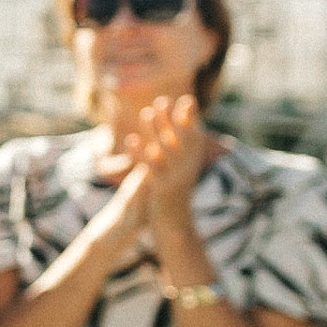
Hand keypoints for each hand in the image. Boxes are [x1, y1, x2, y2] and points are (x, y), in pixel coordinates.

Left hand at [121, 95, 207, 223]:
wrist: (175, 227)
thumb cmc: (174, 198)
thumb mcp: (180, 175)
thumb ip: (179, 156)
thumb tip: (179, 135)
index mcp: (192, 164)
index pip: (194, 137)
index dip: (190, 119)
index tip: (186, 99)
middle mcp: (188, 168)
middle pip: (180, 139)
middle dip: (171, 118)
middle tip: (161, 99)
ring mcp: (176, 178)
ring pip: (166, 149)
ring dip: (157, 130)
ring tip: (147, 112)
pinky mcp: (162, 188)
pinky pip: (151, 168)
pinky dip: (143, 153)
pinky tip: (132, 140)